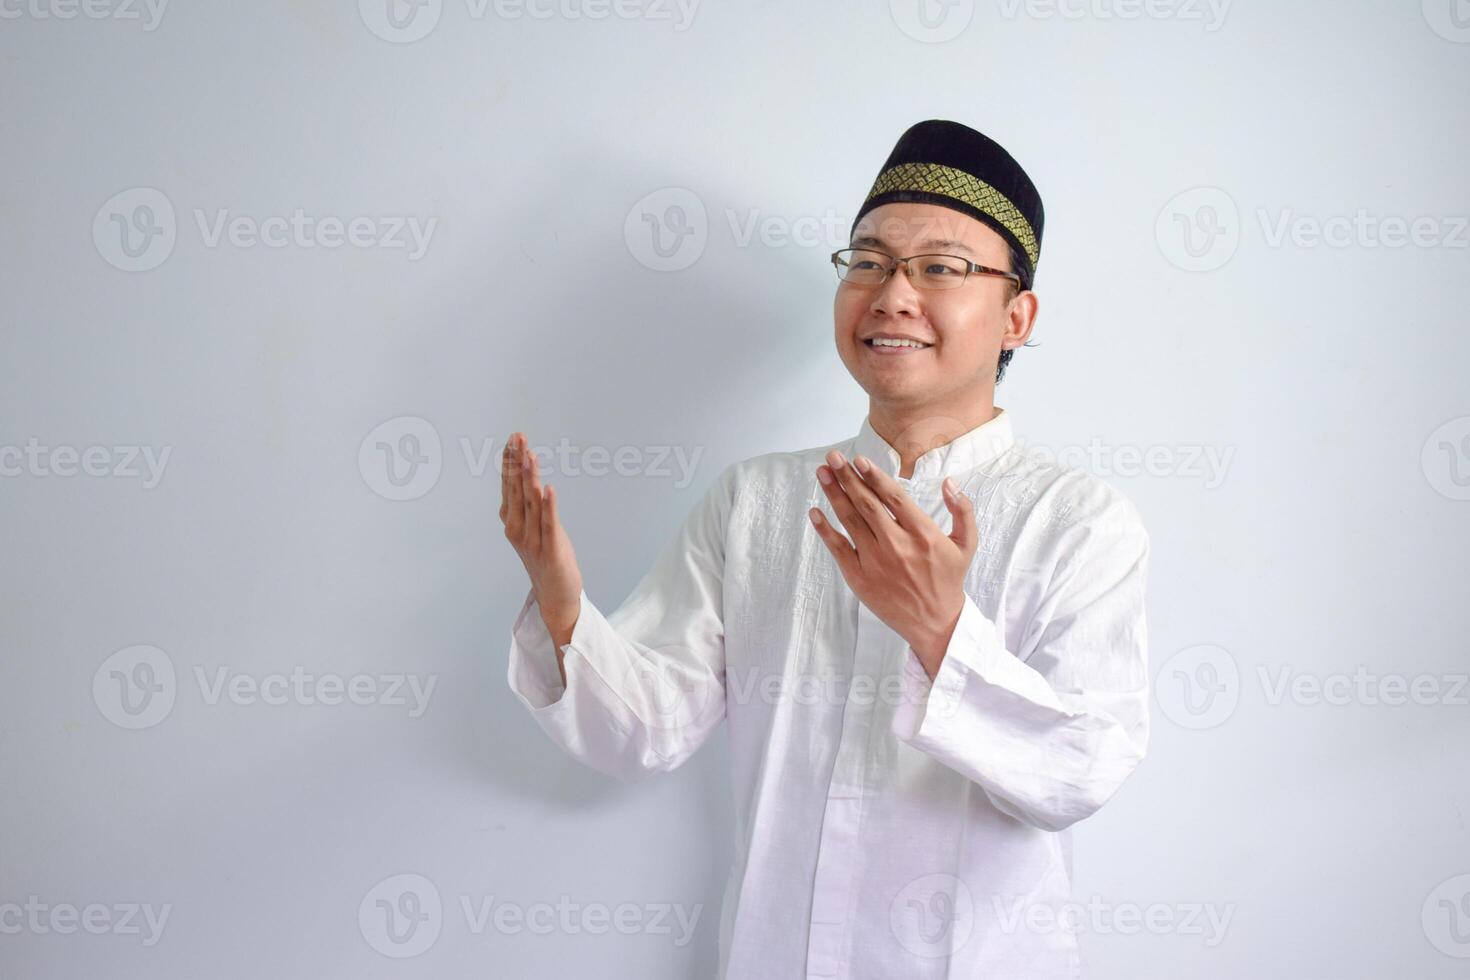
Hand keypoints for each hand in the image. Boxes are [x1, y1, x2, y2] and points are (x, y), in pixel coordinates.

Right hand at [500, 432, 582, 647]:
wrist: (555, 597)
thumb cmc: (545, 559)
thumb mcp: (532, 529)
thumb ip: (527, 506)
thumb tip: (525, 477)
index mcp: (511, 523)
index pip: (508, 486)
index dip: (510, 462)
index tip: (513, 439)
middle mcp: (517, 529)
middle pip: (516, 489)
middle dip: (517, 462)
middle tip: (518, 436)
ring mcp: (532, 541)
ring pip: (531, 502)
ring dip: (530, 477)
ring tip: (529, 454)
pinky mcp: (551, 550)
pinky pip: (549, 524)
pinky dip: (549, 506)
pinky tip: (548, 488)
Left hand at [808, 450, 977, 677]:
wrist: (935, 623)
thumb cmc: (948, 579)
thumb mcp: (967, 544)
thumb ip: (963, 511)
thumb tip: (950, 482)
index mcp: (923, 535)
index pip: (894, 498)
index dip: (874, 477)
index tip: (860, 460)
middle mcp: (897, 546)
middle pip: (866, 504)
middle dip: (847, 477)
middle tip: (833, 457)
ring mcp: (875, 562)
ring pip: (850, 521)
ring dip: (834, 494)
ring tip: (823, 473)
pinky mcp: (859, 578)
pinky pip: (837, 548)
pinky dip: (824, 529)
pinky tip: (814, 511)